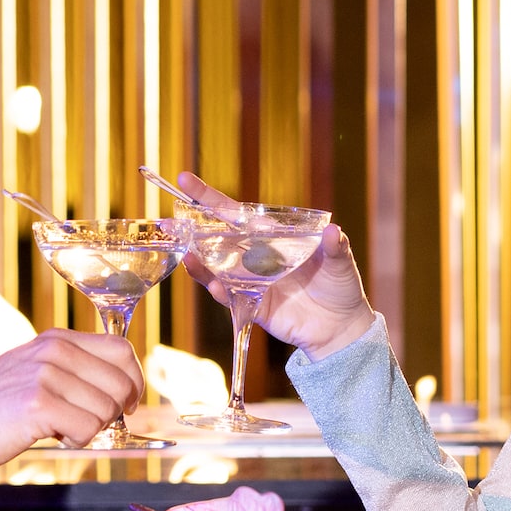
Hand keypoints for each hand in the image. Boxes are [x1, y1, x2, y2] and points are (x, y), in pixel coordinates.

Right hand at [0, 327, 143, 467]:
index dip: (133, 380)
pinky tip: (51, 434)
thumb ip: (74, 370)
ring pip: (107, 410)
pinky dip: (76, 440)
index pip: (122, 350)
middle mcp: (54, 350)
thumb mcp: (35, 370)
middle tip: (86, 422)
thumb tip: (124, 387)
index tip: (126, 403)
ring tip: (58, 426)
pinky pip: (87, 429)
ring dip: (90, 428)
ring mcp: (46, 375)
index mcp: (58, 339)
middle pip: (122, 382)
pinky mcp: (38, 404)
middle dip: (114, 411)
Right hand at [176, 171, 375, 360]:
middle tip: (168, 221)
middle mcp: (255, 257)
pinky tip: (214, 283)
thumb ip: (335, 247)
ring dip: (200, 262)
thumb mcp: (340, 262)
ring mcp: (251, 282)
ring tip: (187, 254)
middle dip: (191, 229)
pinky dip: (221, 290)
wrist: (342, 329)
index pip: (235, 214)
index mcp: (271, 238)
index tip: (185, 181)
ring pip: (217, 269)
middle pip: (216, 239)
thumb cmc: (341, 288)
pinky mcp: (253, 305)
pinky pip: (231, 297)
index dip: (210, 199)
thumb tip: (334, 231)